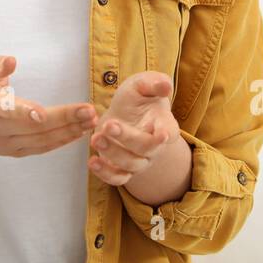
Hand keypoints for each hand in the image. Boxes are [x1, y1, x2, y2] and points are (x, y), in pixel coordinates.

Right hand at [0, 55, 98, 158]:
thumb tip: (12, 61)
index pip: (5, 109)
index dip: (24, 112)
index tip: (42, 114)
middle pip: (32, 126)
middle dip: (63, 119)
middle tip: (89, 111)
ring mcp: (6, 144)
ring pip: (41, 140)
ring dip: (69, 131)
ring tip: (92, 120)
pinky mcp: (16, 152)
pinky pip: (42, 148)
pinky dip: (63, 141)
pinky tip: (81, 131)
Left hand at [88, 71, 178, 185]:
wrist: (124, 111)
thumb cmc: (138, 97)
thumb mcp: (143, 84)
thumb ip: (153, 84)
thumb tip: (165, 85)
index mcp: (164, 125)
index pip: (169, 133)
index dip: (165, 134)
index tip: (160, 133)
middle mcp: (154, 147)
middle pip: (146, 149)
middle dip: (127, 138)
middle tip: (109, 125)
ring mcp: (139, 160)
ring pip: (130, 165)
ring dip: (113, 153)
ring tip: (95, 138)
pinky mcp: (122, 169)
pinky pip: (117, 178)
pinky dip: (105, 174)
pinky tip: (92, 161)